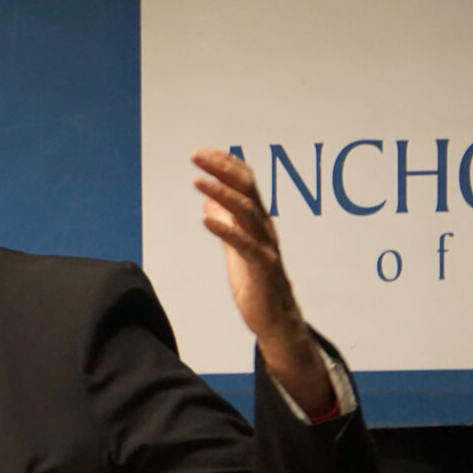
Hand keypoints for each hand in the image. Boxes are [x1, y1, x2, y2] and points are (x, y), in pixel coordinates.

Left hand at [190, 148, 332, 415]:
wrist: (276, 321)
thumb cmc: (257, 284)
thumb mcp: (236, 249)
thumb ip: (227, 225)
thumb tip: (209, 203)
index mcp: (258, 223)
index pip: (245, 184)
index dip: (225, 165)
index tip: (202, 151)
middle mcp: (265, 229)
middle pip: (247, 190)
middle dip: (223, 170)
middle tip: (197, 155)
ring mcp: (266, 248)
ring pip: (247, 213)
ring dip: (223, 194)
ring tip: (198, 181)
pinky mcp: (262, 270)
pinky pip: (245, 247)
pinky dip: (226, 231)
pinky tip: (206, 220)